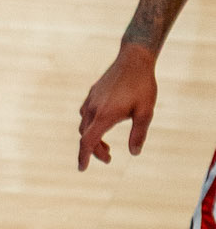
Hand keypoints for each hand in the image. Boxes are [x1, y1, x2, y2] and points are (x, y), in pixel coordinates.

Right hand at [77, 42, 157, 170]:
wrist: (134, 59)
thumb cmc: (142, 86)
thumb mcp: (145, 113)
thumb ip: (139, 134)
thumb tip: (134, 153)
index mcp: (104, 115)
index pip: (88, 141)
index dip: (84, 156)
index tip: (82, 169)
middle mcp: (93, 108)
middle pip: (86, 135)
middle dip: (94, 150)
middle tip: (110, 158)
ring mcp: (92, 99)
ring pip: (84, 124)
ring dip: (93, 138)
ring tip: (107, 146)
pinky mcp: (94, 93)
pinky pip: (86, 113)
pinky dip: (91, 124)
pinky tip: (103, 123)